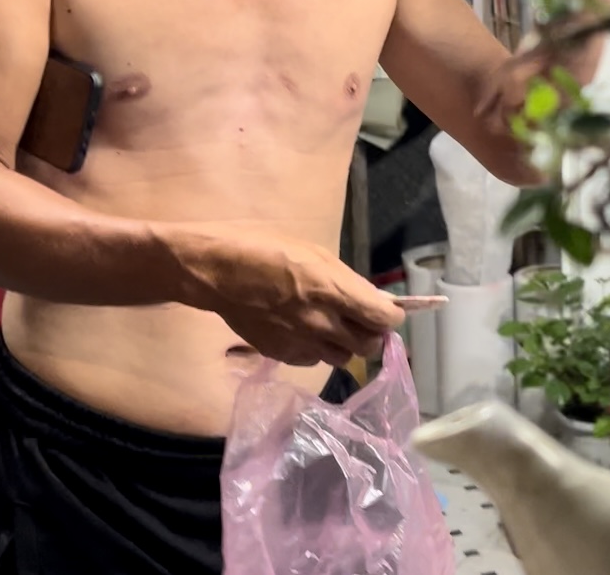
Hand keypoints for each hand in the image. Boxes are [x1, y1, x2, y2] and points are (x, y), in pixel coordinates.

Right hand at [167, 222, 404, 366]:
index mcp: (334, 290)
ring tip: (335, 326)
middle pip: (369, 345)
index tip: (389, 311)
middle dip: (372, 333)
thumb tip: (367, 297)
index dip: (391, 317)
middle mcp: (323, 323)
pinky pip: (314, 361)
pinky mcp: (282, 355)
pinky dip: (318, 351)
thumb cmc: (266, 248)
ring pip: (343, 359)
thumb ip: (344, 279)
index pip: (383, 318)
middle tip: (364, 320)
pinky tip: (306, 332)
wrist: (218, 272)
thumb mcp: (314, 252)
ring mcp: (302, 343)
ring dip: (346, 345)